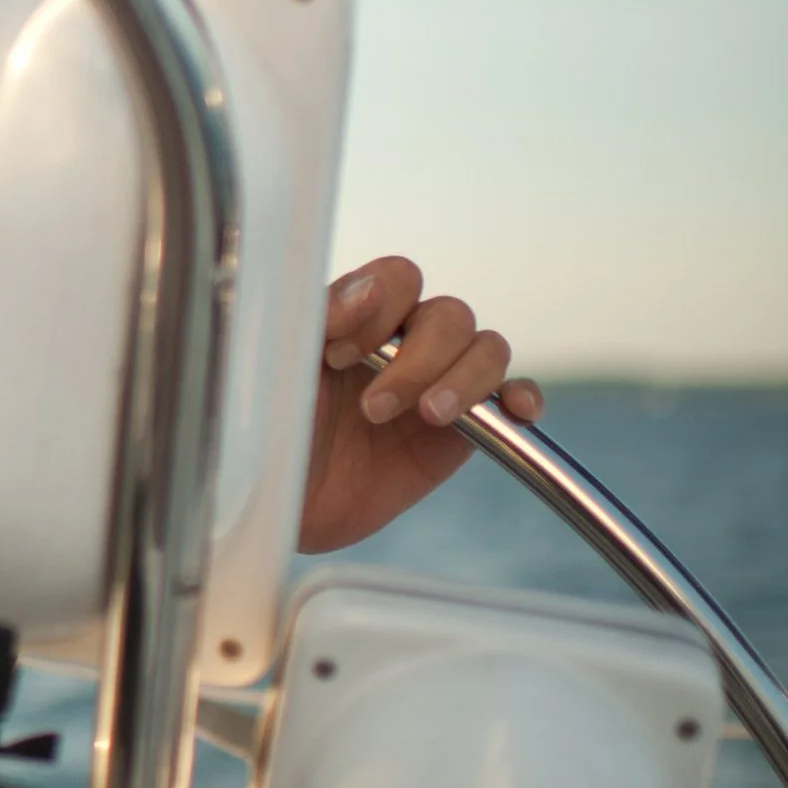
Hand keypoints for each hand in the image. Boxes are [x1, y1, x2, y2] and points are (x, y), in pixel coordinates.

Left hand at [297, 258, 541, 553]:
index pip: (398, 278)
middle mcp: (402, 343)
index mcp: (356, 316)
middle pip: (449, 315)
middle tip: (372, 407)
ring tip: (428, 415)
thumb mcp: (277, 369)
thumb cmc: (265, 431)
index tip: (338, 355)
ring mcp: (436, 384)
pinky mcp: (461, 432)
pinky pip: (510, 399)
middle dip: (419, 358)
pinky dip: (523, 396)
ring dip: (464, 378)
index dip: (382, 306)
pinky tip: (517, 410)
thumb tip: (369, 288)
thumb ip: (317, 317)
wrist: (278, 510)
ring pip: (486, 349)